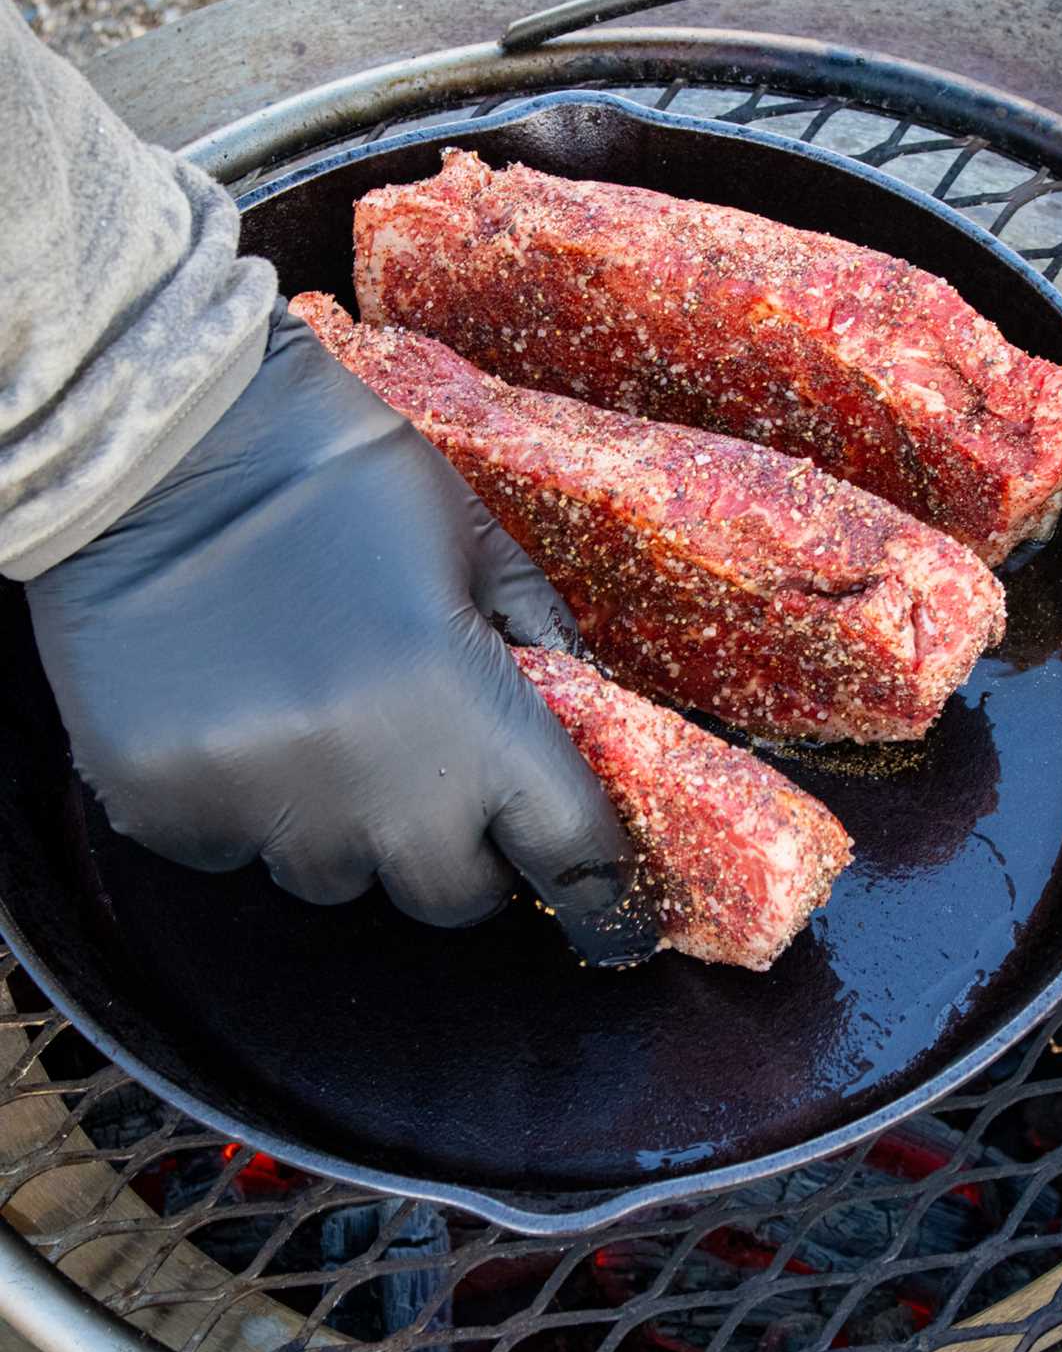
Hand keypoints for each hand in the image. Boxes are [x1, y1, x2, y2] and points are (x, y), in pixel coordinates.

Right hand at [26, 305, 641, 953]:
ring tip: (314, 712)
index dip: (601, 896)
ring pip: (333, 876)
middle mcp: (368, 783)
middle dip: (460, 851)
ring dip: (343, 822)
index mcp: (468, 713)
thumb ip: (542, 648)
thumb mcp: (478, 542)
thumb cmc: (339, 473)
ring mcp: (257, 802)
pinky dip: (243, 801)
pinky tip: (236, 706)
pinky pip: (230, 848)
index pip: (570, 858)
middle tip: (432, 771)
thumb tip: (585, 735)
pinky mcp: (160, 802)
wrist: (163, 434)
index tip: (610, 917)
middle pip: (451, 897)